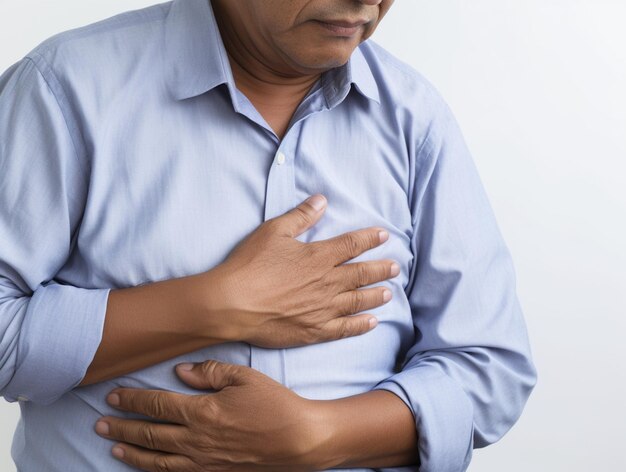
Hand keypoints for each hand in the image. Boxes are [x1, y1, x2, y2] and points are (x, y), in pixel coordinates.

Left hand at [95, 360, 325, 471]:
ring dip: (131, 452)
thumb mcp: (245, 377)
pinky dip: (155, 471)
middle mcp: (196, 440)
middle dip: (122, 427)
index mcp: (202, 412)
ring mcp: (203, 461)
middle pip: (150, 434)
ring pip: (157, 460)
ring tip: (112, 447)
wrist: (299, 440)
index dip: (133, 400)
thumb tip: (181, 372)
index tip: (114, 396)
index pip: (158, 405)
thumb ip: (210, 372)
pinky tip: (147, 468)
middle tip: (99, 423)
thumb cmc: (274, 405)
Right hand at [208, 194, 399, 347]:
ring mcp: (322, 309)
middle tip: (396, 267)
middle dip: (380, 269)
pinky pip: (344, 328)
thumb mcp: (274, 231)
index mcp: (318, 257)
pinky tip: (372, 322)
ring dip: (375, 296)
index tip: (384, 236)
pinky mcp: (314, 330)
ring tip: (389, 293)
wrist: (232, 303)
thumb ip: (301, 217)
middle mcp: (326, 283)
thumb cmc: (250, 264)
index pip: (352, 245)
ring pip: (357, 301)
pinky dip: (360, 325)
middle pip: (361, 274)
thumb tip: (322, 200)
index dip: (369, 239)